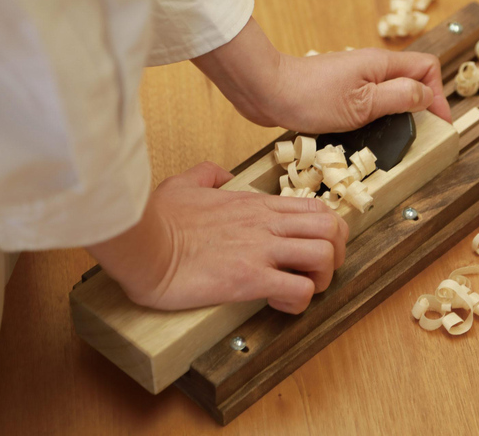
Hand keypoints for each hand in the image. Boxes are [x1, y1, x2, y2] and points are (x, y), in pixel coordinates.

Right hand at [86, 162, 347, 313]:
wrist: (141, 243)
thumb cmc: (158, 219)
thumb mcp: (184, 183)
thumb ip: (207, 174)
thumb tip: (219, 173)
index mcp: (257, 205)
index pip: (317, 208)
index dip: (329, 231)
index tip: (314, 248)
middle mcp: (267, 224)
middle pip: (333, 228)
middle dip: (337, 254)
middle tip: (317, 272)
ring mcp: (261, 249)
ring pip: (325, 256)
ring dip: (322, 280)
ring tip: (301, 290)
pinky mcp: (250, 277)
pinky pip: (298, 290)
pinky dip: (299, 302)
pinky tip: (278, 304)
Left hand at [192, 17, 451, 133]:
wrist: (266, 91)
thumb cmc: (309, 96)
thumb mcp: (362, 104)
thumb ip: (398, 98)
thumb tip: (426, 96)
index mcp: (381, 65)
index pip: (426, 69)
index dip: (436, 96)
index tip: (437, 124)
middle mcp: (370, 68)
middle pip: (410, 82)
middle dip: (418, 107)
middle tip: (416, 135)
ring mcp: (353, 80)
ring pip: (388, 94)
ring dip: (394, 115)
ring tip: (393, 139)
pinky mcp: (338, 93)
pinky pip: (367, 103)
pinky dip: (372, 119)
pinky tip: (365, 136)